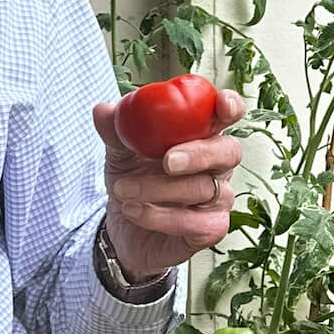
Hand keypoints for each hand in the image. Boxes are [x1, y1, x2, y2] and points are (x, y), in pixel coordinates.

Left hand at [93, 88, 245, 280]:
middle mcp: (217, 167)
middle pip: (228, 152)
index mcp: (201, 137)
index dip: (230, 107)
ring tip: (122, 189)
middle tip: (168, 160)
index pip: (227, 117)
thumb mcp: (119, 154)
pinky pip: (193, 222)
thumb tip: (103, 110)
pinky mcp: (210, 230)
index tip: (220, 103)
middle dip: (199, 153)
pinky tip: (132, 210)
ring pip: (203, 189)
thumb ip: (116, 131)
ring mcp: (218, 200)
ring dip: (157, 188)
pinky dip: (158, 216)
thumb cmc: (133, 182)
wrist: (121, 229)